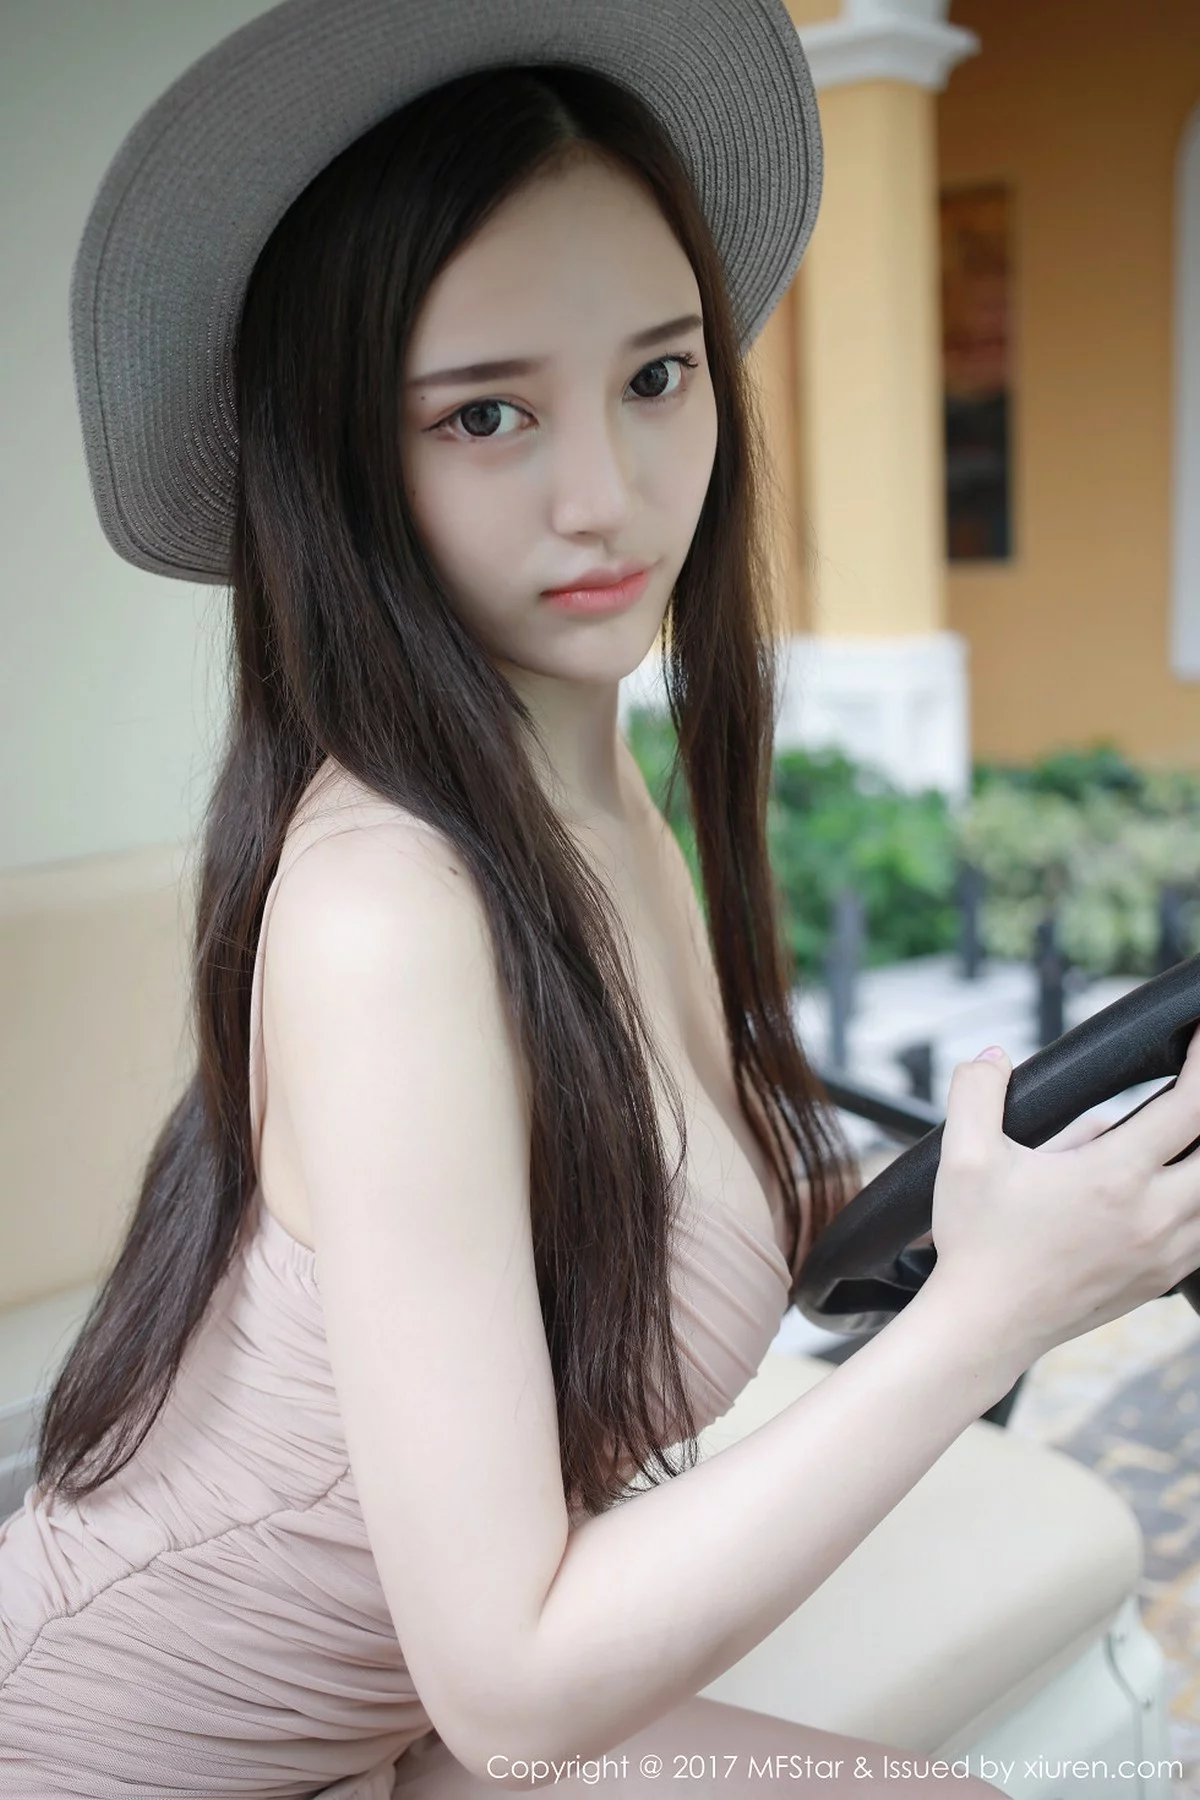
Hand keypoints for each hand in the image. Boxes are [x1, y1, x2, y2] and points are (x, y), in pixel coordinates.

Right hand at [923, 1027, 1199, 1366]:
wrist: (985, 1324)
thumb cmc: (977, 1242)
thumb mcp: (963, 1156)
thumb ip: (977, 1091)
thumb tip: (993, 1056)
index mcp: (1113, 1176)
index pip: (1189, 1107)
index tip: (1194, 1039)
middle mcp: (1152, 1216)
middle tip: (1187, 1089)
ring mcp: (1163, 1253)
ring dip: (1199, 1160)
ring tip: (1171, 1138)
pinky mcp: (1160, 1279)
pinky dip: (1195, 1203)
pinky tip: (1169, 1187)